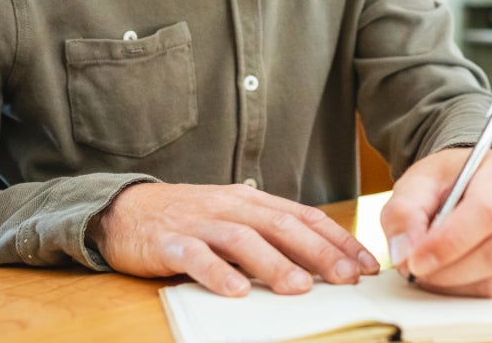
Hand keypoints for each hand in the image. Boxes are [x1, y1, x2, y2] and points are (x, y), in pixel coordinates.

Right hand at [88, 182, 379, 296]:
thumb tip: (320, 262)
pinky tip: (236, 291)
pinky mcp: (170, 241)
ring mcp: (201, 222)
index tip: (366, 264)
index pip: (303, 216)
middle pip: (282, 226)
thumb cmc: (189, 219)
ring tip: (299, 288)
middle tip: (347, 278)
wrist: (126, 209)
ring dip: (274, 264)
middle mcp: (231, 206)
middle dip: (319, 253)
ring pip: (244, 239)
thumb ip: (270, 234)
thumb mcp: (234, 218)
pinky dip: (218, 273)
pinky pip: (196, 256)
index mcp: (251, 200)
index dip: (337, 239)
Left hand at [380, 148, 491, 296]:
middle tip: (415, 270)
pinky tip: (447, 272)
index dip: (450, 242)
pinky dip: (467, 288)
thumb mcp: (416, 183)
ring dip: (455, 282)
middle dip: (450, 269)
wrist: (466, 182)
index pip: (487, 210)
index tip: (416, 260)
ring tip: (428, 269)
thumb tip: (405, 251)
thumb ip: (403, 212)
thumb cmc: (447, 180)